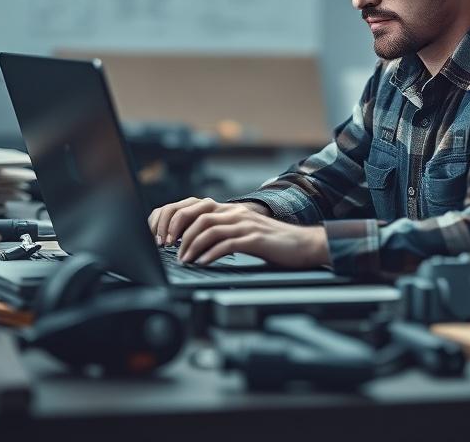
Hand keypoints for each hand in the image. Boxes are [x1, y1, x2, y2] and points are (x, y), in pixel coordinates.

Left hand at [177, 208, 329, 268]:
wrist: (303, 244)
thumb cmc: (273, 242)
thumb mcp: (245, 232)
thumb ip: (224, 232)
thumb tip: (197, 243)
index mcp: (232, 210)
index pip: (197, 207)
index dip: (178, 219)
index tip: (167, 237)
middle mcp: (237, 213)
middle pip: (199, 215)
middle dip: (180, 233)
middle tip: (171, 251)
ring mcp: (246, 225)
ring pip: (210, 229)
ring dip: (192, 246)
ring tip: (185, 260)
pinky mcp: (255, 239)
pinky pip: (227, 244)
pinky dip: (211, 254)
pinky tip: (203, 263)